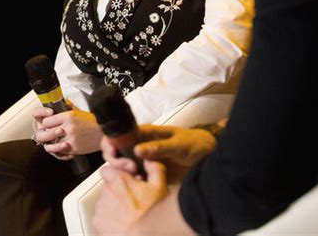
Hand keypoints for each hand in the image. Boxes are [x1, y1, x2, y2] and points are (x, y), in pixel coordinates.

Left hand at [33, 108, 101, 159]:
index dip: (46, 124)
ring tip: (53, 142)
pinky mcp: (73, 148)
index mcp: (69, 116)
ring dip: (51, 144)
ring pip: (50, 144)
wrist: (104, 133)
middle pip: (46, 132)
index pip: (47, 121)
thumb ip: (66, 112)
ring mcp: (70, 138)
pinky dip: (59, 151)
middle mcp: (68, 127)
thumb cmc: (94, 123)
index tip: (48, 125)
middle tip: (49, 134)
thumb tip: (57, 110)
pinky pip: (59, 152)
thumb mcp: (79, 112)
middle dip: (47, 134)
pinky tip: (62, 147)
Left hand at [93, 160, 167, 235]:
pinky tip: (120, 223)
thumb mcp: (159, 186)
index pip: (107, 170)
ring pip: (103, 202)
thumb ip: (153, 168)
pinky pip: (100, 217)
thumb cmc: (151, 214)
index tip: (122, 181)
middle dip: (117, 192)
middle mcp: (106, 192)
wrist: (143, 234)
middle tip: (130, 200)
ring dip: (112, 205)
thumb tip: (148, 160)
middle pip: (107, 187)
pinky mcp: (97, 222)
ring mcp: (100, 208)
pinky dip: (107, 220)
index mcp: (119, 180)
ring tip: (126, 214)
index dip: (114, 174)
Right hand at [101, 124, 215, 181]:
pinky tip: (141, 185)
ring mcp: (144, 159)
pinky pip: (133, 177)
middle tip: (130, 169)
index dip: (110, 142)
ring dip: (123, 172)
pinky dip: (132, 182)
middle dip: (116, 160)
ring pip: (122, 165)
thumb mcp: (178, 145)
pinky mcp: (149, 172)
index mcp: (145, 133)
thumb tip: (137, 149)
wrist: (207, 156)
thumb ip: (159, 147)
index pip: (119, 133)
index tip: (114, 153)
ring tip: (137, 178)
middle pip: (116, 151)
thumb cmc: (193, 144)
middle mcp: (140, 144)